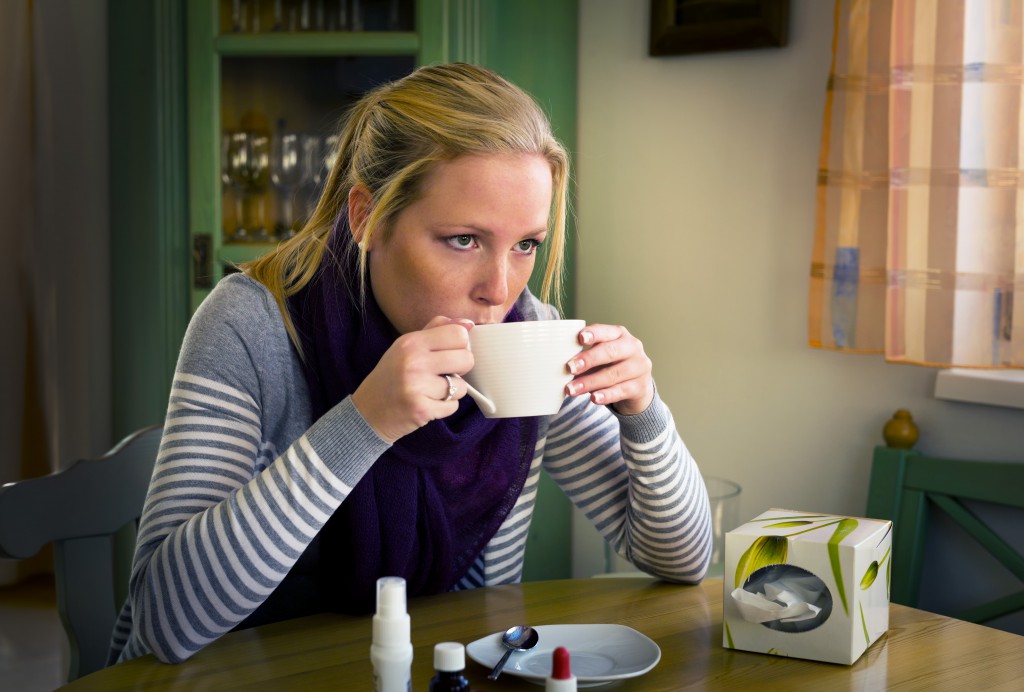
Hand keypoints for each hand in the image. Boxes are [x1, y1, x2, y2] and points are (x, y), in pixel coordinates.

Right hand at [351, 317, 473, 442]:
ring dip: (452, 392)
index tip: (450, 354)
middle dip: (461, 369)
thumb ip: (436, 330)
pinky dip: (444, 407)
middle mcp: (413, 361)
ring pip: (462, 387)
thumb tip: (468, 324)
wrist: (367, 412)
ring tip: (432, 391)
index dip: (461, 346)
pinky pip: (453, 406)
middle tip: (444, 374)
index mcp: (411, 342)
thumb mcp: (407, 346)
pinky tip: (428, 403)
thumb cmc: (392, 376)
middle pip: (466, 359)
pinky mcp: (421, 409)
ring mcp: (416, 386)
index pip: (458, 334)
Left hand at [564, 324, 653, 415]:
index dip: (593, 334)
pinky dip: (606, 395)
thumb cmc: (611, 366)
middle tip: (569, 367)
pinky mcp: (640, 386)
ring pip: (613, 374)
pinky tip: (594, 399)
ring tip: (571, 389)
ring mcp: (639, 367)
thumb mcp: (601, 356)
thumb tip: (559, 364)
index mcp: (619, 334)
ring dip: (590, 382)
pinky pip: (621, 391)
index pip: (606, 331)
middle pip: (610, 352)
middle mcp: (632, 347)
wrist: (637, 387)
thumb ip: (585, 356)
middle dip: (588, 360)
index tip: (579, 338)